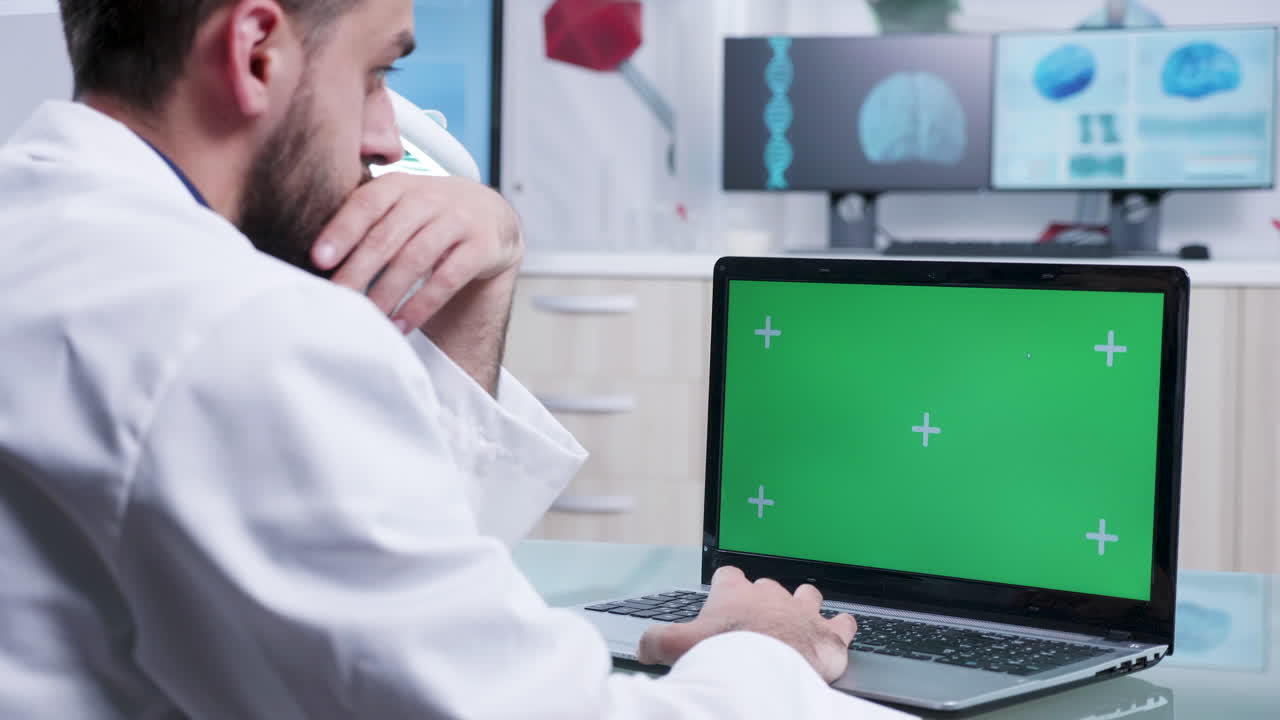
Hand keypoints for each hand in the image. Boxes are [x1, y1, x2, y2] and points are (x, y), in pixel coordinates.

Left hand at [311, 173, 522, 331]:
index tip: (319, 258)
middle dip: (358, 270)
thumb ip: (364, 216)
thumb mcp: (400, 202)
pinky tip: (402, 323)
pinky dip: (422, 305)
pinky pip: (447, 280)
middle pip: (388, 236)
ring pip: (416, 259)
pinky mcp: (481, 248)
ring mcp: (458, 222)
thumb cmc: (431, 214)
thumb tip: (314, 257)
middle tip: (336, 298)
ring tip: (368, 318)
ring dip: (387, 293)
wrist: (493, 215)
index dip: (342, 230)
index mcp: (400, 186)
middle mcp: (430, 198)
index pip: (367, 203)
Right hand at [638, 566, 856, 682]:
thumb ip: (657, 640)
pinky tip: (839, 631)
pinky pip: (843, 621)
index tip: (723, 599)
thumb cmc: (726, 656)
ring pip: (807, 594)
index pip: (729, 576)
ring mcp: (803, 610)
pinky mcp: (829, 632)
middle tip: (756, 625)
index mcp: (736, 594)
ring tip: (799, 620)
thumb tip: (644, 646)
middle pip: (768, 586)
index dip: (726, 588)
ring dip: (804, 605)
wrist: (768, 673)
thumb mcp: (678, 645)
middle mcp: (771, 594)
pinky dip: (842, 627)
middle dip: (764, 601)